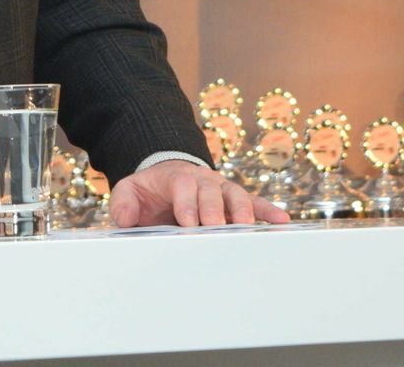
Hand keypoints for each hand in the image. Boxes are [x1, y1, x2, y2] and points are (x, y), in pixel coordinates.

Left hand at [109, 159, 288, 227]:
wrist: (166, 179)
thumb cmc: (149, 191)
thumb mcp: (129, 190)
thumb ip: (123, 202)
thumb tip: (124, 218)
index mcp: (176, 177)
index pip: (183, 185)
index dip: (187, 202)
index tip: (188, 222)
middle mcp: (203, 179)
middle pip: (212, 189)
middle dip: (214, 208)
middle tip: (215, 227)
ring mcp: (221, 188)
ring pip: (236, 194)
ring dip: (242, 210)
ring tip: (246, 226)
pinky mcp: (234, 199)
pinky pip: (254, 202)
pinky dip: (268, 210)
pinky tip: (281, 220)